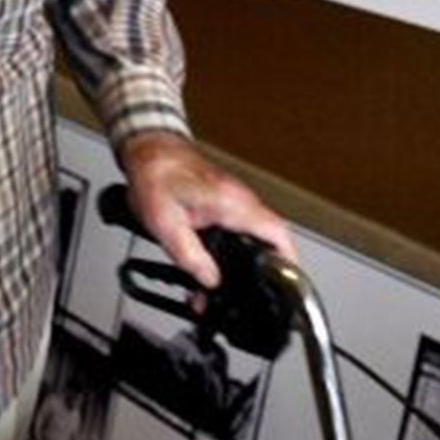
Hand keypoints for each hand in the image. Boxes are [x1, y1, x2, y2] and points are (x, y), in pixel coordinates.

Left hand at [118, 130, 296, 289]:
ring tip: (223, 281)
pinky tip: (216, 260)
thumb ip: (190, 256)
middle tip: (246, 288)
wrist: (151, 151)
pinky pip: (244, 225)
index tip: (286, 280)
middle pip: (272, 238)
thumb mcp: (165, 224)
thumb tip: (210, 280)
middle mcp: (240, 199)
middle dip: (264, 267)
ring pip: (257, 233)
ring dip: (248, 258)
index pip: (277, 232)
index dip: (288, 260)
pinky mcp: (228, 199)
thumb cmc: (156, 177)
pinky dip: (237, 246)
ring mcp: (237, 198)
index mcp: (231, 203)